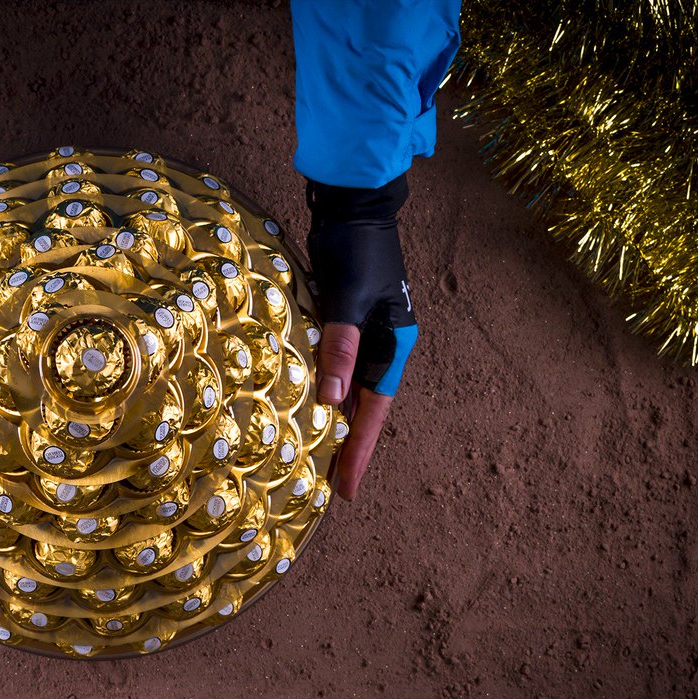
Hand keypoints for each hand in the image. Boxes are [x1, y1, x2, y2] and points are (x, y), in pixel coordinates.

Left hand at [305, 173, 418, 500]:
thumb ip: (340, 346)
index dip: (359, 451)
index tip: (347, 490)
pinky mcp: (345, 323)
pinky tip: (307, 408)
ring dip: (336, 422)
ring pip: (350, 391)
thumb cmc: (354, 249)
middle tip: (331, 487)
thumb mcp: (347, 298)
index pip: (373, 410)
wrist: (353, 205)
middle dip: (349, 447)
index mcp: (395, 344)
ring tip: (318, 459)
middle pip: (364, 407)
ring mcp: (366, 335)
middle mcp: (385, 345)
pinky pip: (337, 369)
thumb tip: (332, 399)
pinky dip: (325, 392)